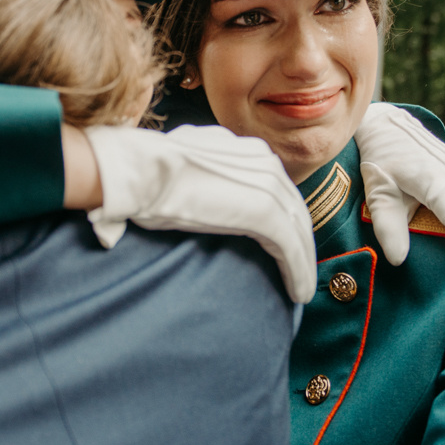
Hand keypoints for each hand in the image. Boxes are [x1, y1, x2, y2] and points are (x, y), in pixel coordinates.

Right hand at [83, 125, 318, 301]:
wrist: (140, 169)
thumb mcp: (184, 161)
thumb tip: (191, 180)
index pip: (277, 188)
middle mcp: (265, 162)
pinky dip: (298, 274)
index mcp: (247, 149)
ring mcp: (268, 188)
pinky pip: (291, 250)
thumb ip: (204, 169)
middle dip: (300, 241)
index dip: (284, 217)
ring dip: (303, 264)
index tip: (283, 242)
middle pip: (294, 209)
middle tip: (299, 270)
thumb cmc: (146, 170)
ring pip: (298, 232)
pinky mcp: (266, 215)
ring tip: (300, 291)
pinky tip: (298, 294)